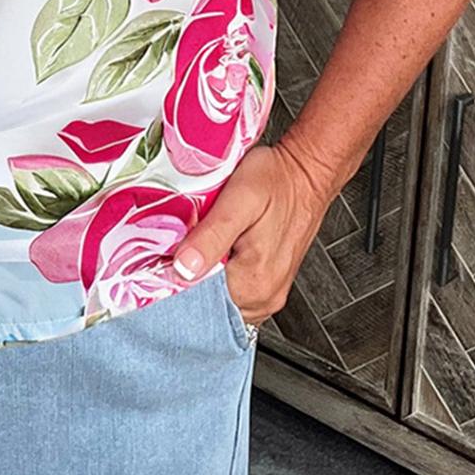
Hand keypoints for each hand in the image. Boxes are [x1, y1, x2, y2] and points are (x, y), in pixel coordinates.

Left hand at [171, 143, 332, 326]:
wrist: (307, 172)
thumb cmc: (277, 180)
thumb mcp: (239, 199)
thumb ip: (210, 237)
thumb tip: (182, 269)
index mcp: (253, 282)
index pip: (195, 300)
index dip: (174, 277)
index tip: (167, 253)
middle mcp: (263, 296)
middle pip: (206, 302)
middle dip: (188, 277)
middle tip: (187, 243)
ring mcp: (268, 293)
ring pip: (218, 297)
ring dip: (204, 275)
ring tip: (206, 244)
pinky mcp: (268, 284)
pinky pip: (233, 291)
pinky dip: (219, 274)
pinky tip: (219, 251)